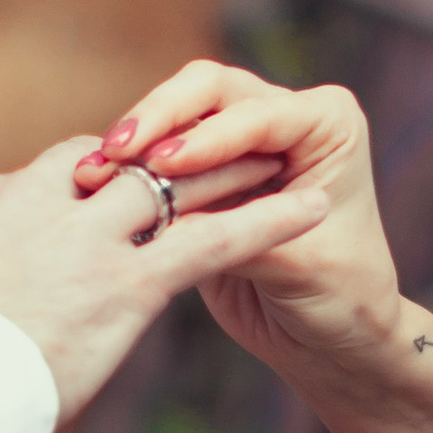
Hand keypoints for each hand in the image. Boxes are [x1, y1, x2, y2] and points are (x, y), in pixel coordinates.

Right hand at [0, 136, 328, 422]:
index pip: (7, 178)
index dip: (40, 202)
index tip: (52, 224)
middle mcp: (22, 197)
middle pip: (95, 167)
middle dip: (133, 178)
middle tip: (169, 188)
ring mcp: (77, 236)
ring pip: (163, 188)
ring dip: (217, 179)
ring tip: (268, 167)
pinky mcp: (125, 284)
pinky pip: (212, 241)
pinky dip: (268, 224)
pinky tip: (314, 210)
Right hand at [72, 62, 402, 373]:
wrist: (331, 341)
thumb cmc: (339, 302)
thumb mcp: (296, 268)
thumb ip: (234, 237)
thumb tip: (164, 225)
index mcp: (328, 125)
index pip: (258, 115)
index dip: (209, 138)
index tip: (165, 164)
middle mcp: (287, 118)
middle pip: (209, 91)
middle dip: (160, 116)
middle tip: (119, 150)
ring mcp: (241, 140)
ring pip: (177, 114)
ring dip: (135, 140)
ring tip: (93, 171)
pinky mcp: (205, 172)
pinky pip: (160, 154)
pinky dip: (129, 168)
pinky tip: (92, 186)